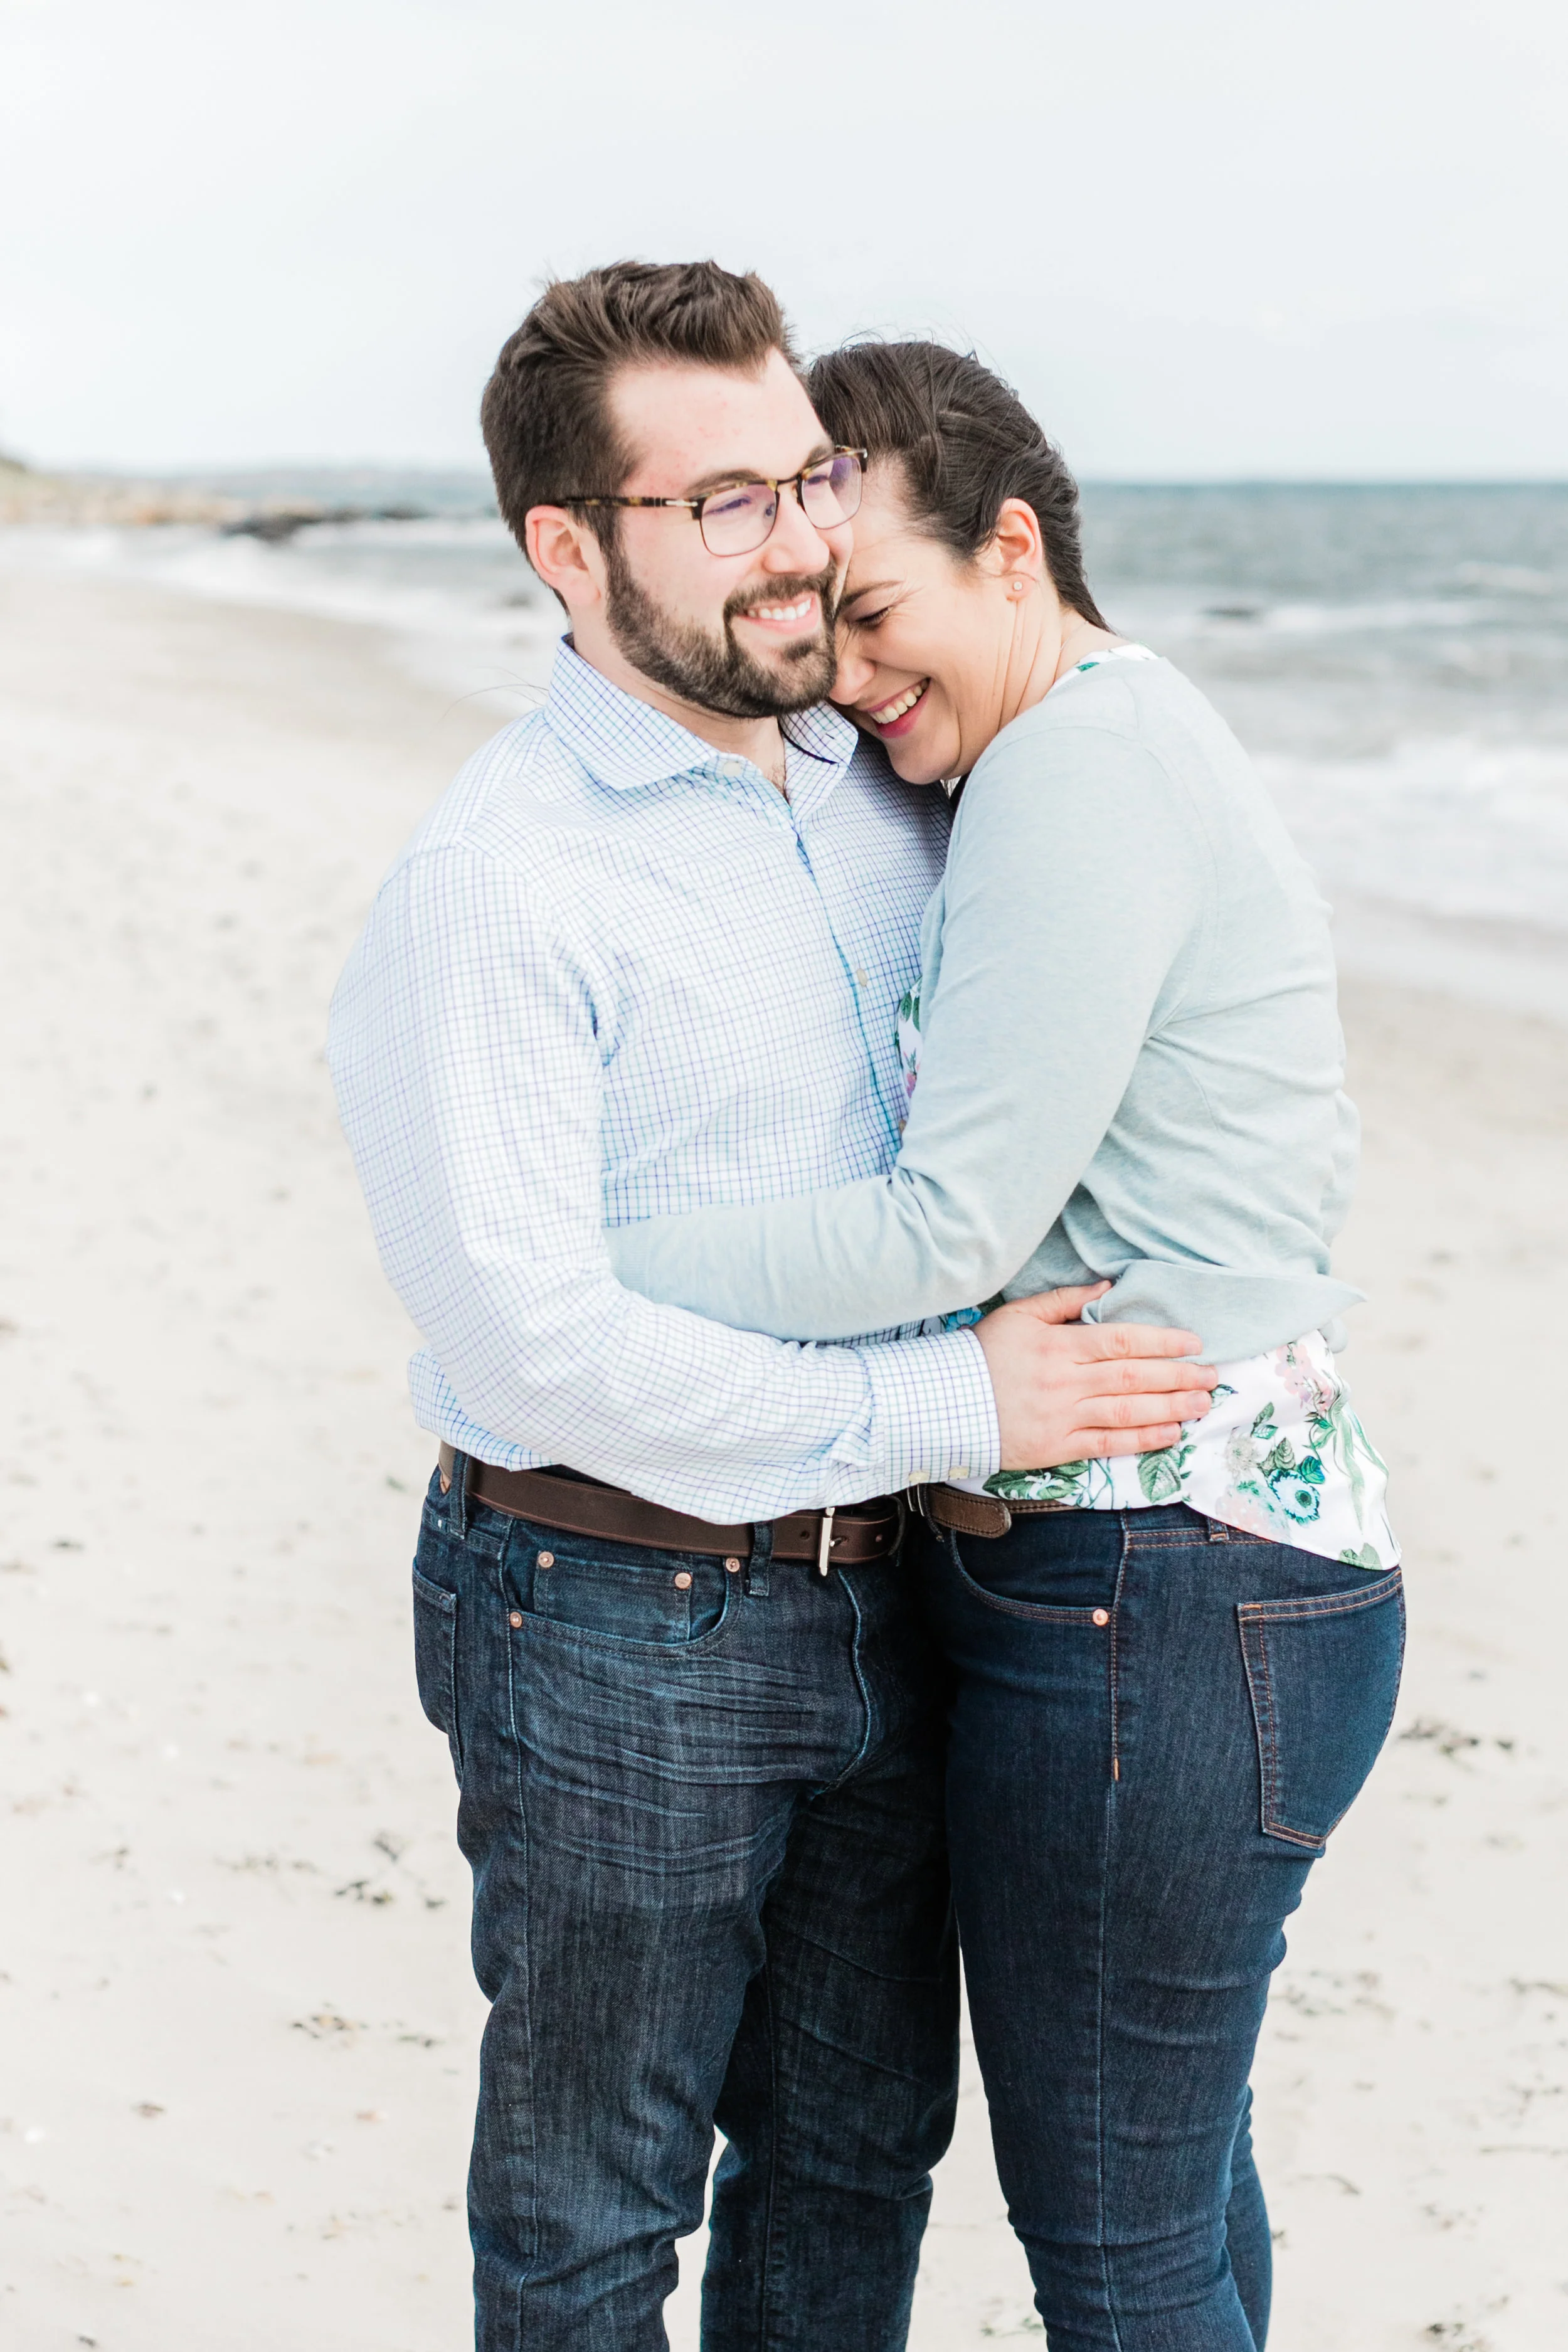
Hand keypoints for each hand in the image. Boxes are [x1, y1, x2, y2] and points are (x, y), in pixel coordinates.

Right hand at [972, 1284, 1216, 1469]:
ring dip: (1170, 1408)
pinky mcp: (1056, 1448)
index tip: (1193, 1343)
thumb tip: (1106, 1287)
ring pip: (1127, 1411)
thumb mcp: (1017, 1315)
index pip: (1122, 1340)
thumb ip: (1063, 1300)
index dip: (1162, 1342)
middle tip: (1210, 1375)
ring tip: (1200, 1403)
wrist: (941, 1404)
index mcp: (1059, 1346)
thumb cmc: (980, 1355)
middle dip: (1178, 1376)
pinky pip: (1107, 1444)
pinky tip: (1169, 1434)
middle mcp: (1066, 1382)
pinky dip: (1141, 1440)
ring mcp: (1062, 1417)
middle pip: (1134, 1377)